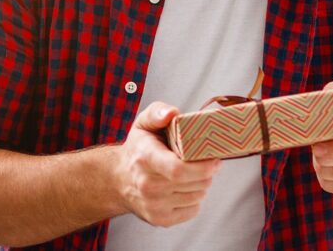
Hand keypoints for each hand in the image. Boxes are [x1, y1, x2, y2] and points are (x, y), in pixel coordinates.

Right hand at [114, 101, 221, 226]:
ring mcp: (153, 205)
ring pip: (198, 196)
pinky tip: (184, 188)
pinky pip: (193, 210)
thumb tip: (173, 113)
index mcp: (145, 157)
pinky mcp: (160, 219)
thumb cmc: (137, 148)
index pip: (178, 169)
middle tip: (206, 161)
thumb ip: (158, 112)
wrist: (117, 179)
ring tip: (192, 173)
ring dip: (202, 184)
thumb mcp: (143, 123)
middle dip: (207, 172)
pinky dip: (195, 198)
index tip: (214, 158)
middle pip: (195, 183)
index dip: (202, 166)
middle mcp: (147, 184)